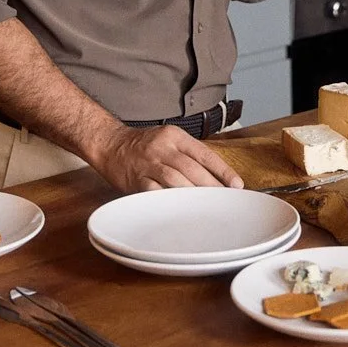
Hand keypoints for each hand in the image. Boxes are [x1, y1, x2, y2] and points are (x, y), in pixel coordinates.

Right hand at [88, 121, 244, 193]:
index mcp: (174, 136)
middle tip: (225, 200)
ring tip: (208, 207)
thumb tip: (217, 176)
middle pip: (193, 169)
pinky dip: (171, 202)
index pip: (204, 154)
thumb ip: (189, 154)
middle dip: (212, 187)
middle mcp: (163, 148)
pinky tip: (182, 210)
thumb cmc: (144, 145)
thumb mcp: (168, 139)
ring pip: (177, 181)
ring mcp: (149, 164)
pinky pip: (157, 193)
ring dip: (195, 196)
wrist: (110, 144)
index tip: (236, 185)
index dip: (223, 171)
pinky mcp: (138, 180)